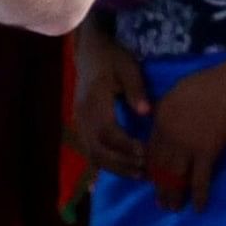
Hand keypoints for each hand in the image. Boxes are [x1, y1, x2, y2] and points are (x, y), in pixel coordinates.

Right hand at [75, 32, 150, 179]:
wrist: (89, 51)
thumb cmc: (111, 57)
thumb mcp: (127, 67)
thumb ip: (136, 89)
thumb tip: (146, 113)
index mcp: (93, 101)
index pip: (106, 132)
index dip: (124, 146)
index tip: (144, 153)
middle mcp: (82, 115)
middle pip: (97, 149)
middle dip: (120, 163)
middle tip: (144, 171)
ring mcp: (80, 122)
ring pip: (92, 154)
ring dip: (114, 167)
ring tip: (138, 174)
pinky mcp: (82, 125)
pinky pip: (90, 150)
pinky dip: (105, 163)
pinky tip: (123, 169)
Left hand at [146, 62, 225, 212]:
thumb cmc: (204, 85)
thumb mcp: (174, 94)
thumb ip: (163, 111)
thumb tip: (157, 123)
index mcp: (159, 122)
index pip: (150, 153)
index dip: (150, 170)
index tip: (152, 181)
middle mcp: (169, 138)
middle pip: (160, 169)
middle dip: (159, 188)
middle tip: (160, 203)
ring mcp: (187, 147)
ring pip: (175, 178)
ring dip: (174, 196)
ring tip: (173, 209)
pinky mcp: (206, 153)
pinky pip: (200, 180)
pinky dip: (199, 195)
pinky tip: (198, 207)